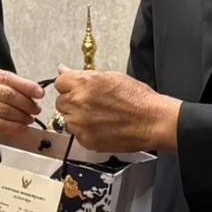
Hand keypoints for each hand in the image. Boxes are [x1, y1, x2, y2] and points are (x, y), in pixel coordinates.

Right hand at [0, 63, 43, 149]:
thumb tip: (25, 89)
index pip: (5, 76)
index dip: (26, 85)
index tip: (39, 92)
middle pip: (7, 94)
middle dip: (26, 103)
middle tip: (36, 108)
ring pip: (3, 111)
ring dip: (21, 117)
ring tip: (29, 119)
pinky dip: (12, 127)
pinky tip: (20, 128)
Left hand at [54, 66, 179, 153]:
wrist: (152, 121)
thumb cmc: (137, 99)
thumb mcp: (111, 77)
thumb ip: (84, 76)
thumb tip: (64, 70)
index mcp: (83, 84)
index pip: (60, 83)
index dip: (69, 86)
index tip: (76, 89)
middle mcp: (78, 103)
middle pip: (61, 102)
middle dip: (72, 102)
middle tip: (90, 104)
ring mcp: (81, 124)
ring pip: (67, 120)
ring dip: (77, 118)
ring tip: (98, 117)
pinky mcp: (86, 141)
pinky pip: (77, 135)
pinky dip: (86, 132)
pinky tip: (102, 127)